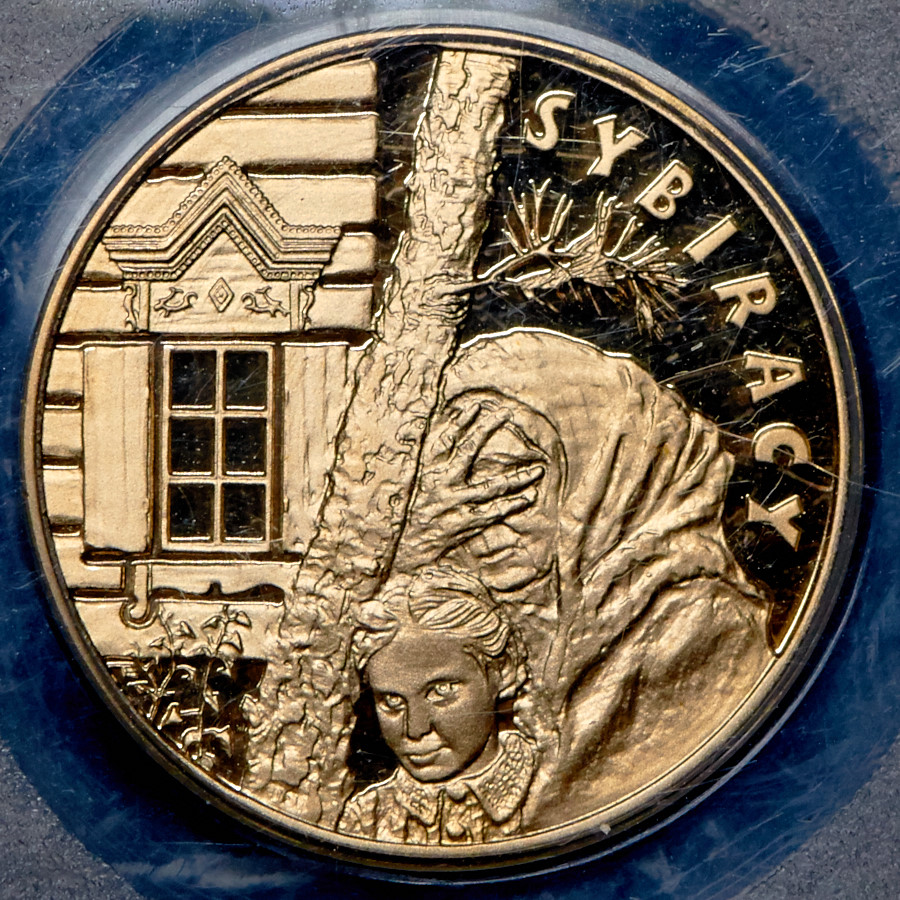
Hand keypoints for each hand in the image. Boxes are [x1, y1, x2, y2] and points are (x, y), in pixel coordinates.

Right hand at [394, 396, 544, 571]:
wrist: (401, 551)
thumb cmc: (410, 514)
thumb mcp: (415, 485)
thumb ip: (431, 461)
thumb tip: (448, 429)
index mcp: (425, 472)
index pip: (443, 439)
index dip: (459, 421)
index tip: (476, 406)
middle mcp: (439, 484)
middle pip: (466, 451)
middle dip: (485, 429)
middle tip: (505, 413)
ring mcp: (452, 504)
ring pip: (490, 486)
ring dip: (516, 477)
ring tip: (538, 469)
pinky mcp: (462, 524)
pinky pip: (492, 512)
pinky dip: (510, 504)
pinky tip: (527, 497)